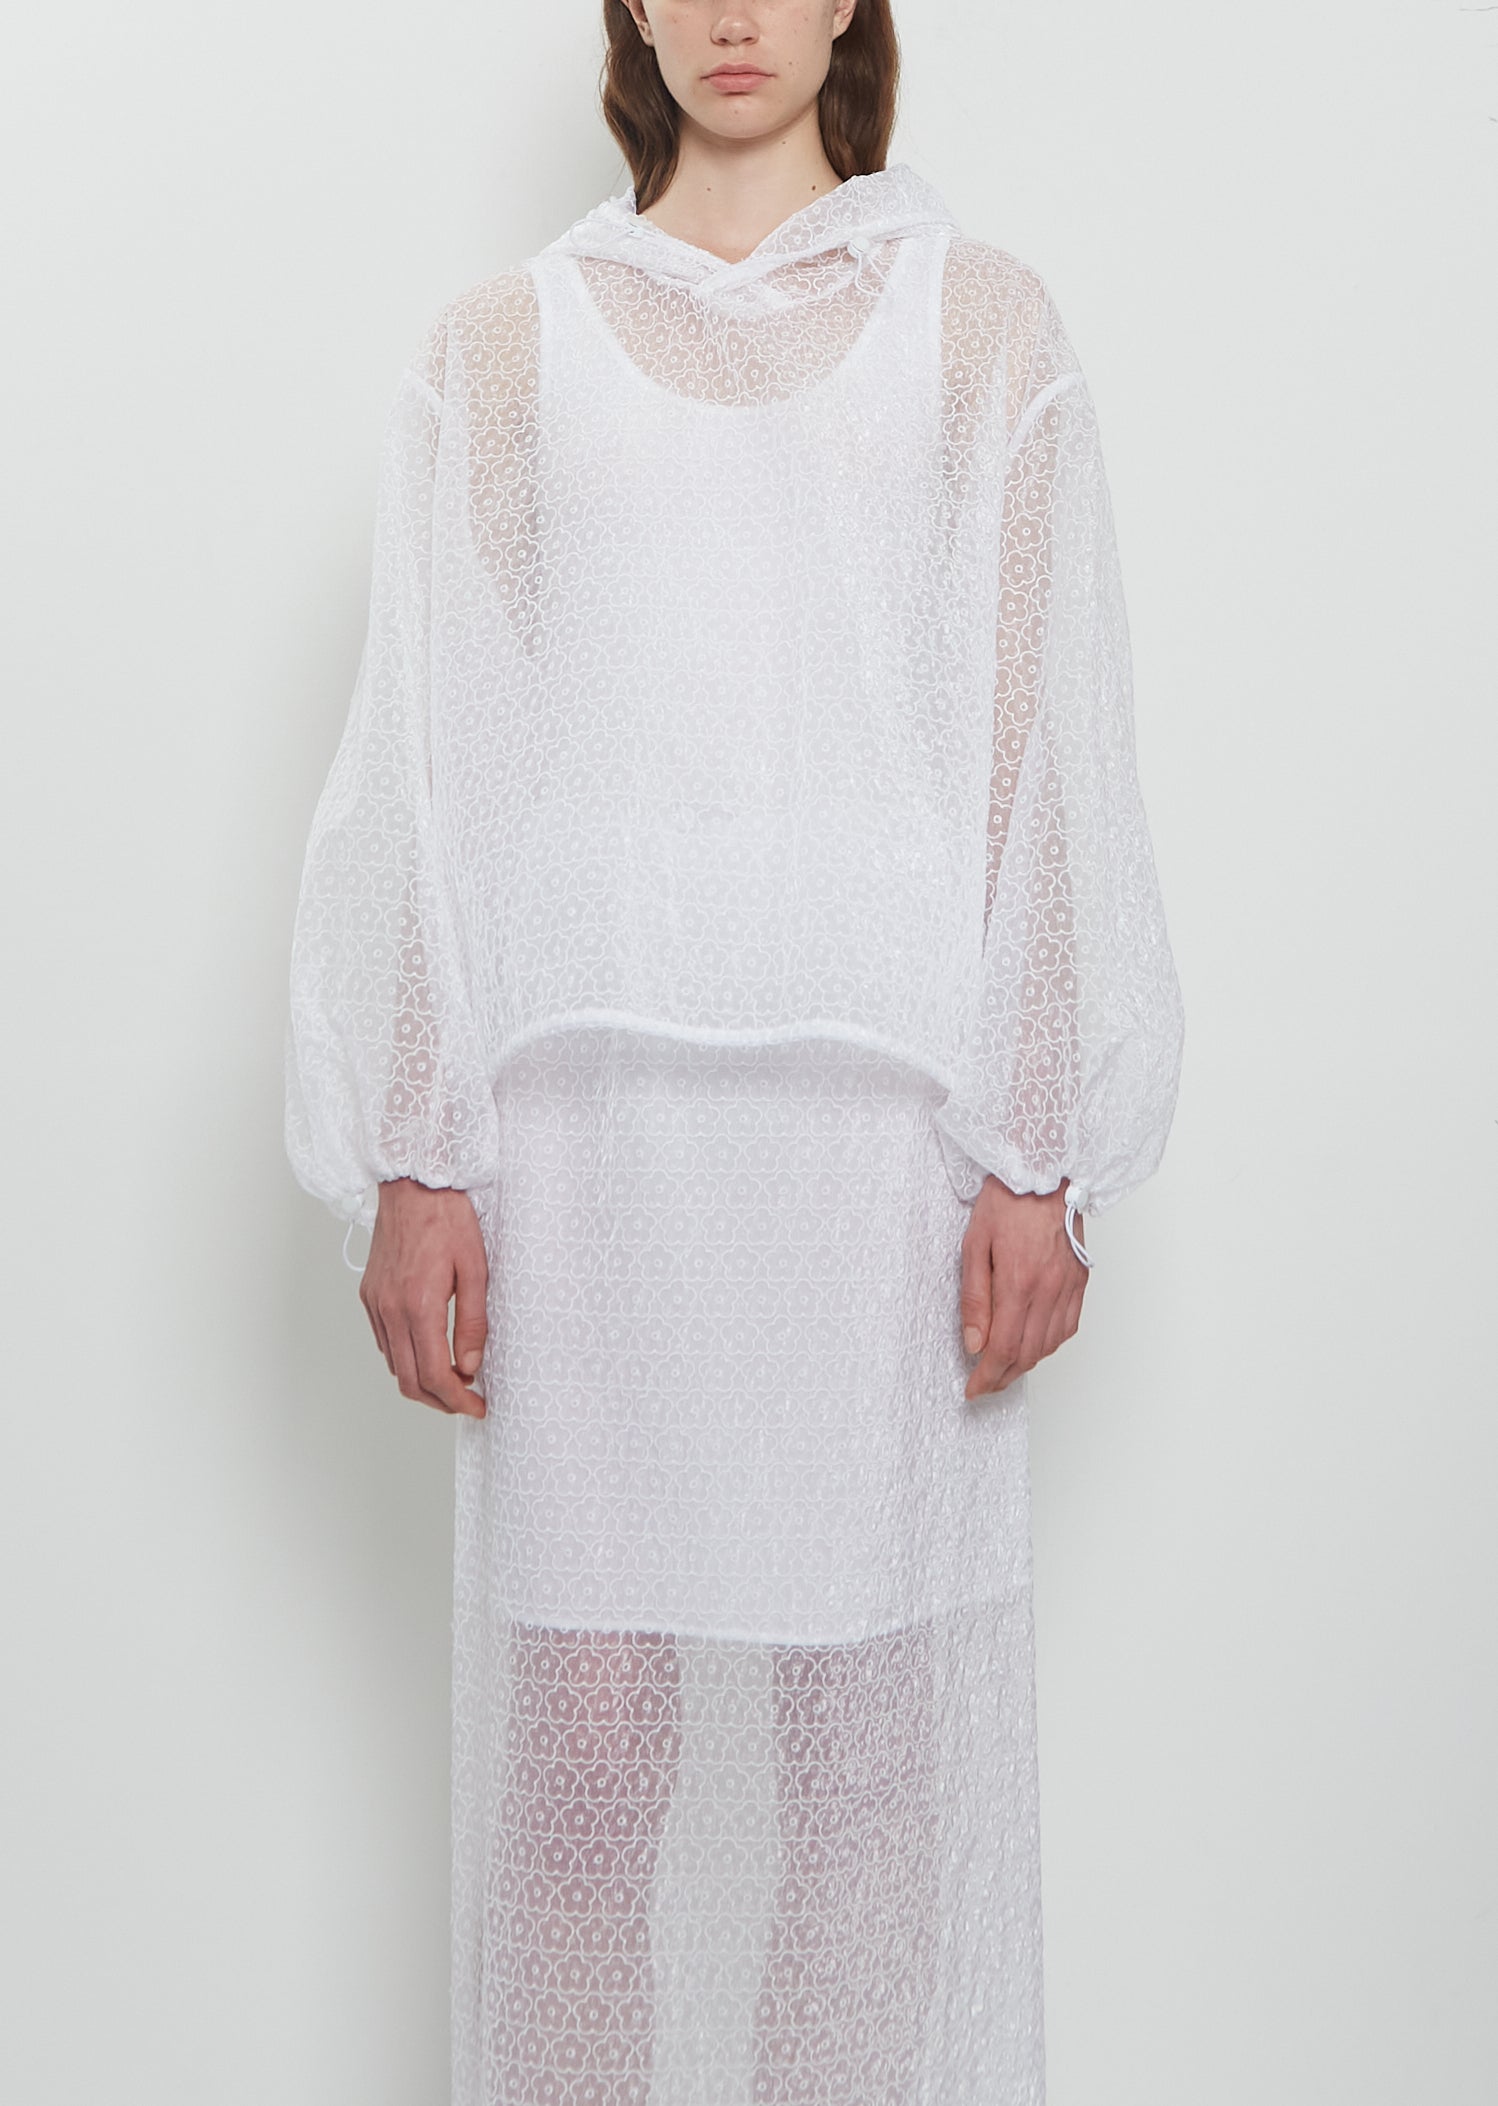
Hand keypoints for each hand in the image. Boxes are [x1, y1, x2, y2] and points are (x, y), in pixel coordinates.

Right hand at [359, 1179, 488, 1417]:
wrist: (414, 1185)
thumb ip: (473, 1322)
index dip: (457, 1400)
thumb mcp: (476, 1269)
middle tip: (467, 1401)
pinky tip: (429, 1351)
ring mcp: (376, 1304)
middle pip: (410, 1380)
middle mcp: (390, 1310)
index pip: (435, 1375)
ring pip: (394, 1365)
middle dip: (440, 1401)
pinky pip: (384, 1343)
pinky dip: (406, 1359)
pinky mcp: (370, 1295)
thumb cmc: (448, 1219)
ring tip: (453, 1378)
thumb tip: (471, 1365)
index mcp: (419, 1305)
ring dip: (423, 1382)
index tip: (477, 1406)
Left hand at [959, 1176, 1086, 1398]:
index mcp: (1019, 1282)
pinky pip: (1069, 1327)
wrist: (1044, 1171)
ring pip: (1050, 1345)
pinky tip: (1034, 1345)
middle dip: (1004, 1377)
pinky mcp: (1080, 1281)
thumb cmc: (1006, 1201)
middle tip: (984, 1385)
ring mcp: (1068, 1287)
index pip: (1004, 1348)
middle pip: (1028, 1354)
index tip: (973, 1389)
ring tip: (1004, 1369)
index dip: (987, 1376)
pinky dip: (1050, 1345)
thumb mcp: (974, 1245)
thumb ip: (974, 1298)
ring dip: (1026, 1365)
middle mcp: (1049, 1290)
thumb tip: (974, 1343)